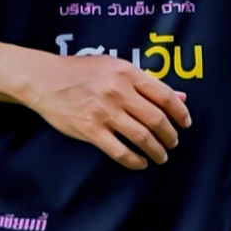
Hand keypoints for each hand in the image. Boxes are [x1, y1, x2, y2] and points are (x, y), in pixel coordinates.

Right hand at [23, 55, 190, 169]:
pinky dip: (135, 160)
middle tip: (172, 143)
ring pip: (142, 137)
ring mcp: (104, 112)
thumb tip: (181, 97)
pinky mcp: (90, 130)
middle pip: (156, 119)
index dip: (179, 112)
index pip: (165, 95)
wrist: (45, 80)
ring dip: (157, 151)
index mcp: (127, 73)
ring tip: (161, 156)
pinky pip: (120, 151)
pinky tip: (141, 163)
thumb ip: (147, 82)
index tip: (185, 123)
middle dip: (170, 136)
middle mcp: (118, 92)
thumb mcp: (115, 67)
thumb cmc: (81, 71)